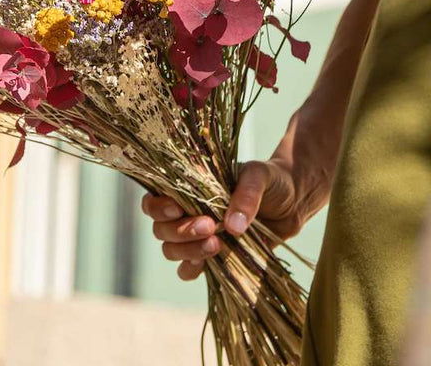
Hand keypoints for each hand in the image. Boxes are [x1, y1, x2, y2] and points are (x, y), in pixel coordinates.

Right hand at [141, 158, 306, 280]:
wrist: (292, 201)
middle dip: (181, 231)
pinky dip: (192, 270)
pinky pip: (188, 270)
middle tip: (211, 226)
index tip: (178, 209)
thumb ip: (245, 195)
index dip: (158, 207)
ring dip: (188, 251)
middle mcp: (186, 212)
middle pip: (160, 229)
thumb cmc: (270, 181)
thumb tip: (232, 226)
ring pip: (170, 250)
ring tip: (217, 244)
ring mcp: (197, 236)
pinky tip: (208, 263)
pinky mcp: (212, 256)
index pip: (154, 199)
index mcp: (187, 188)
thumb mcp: (259, 176)